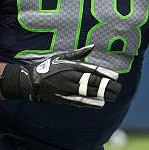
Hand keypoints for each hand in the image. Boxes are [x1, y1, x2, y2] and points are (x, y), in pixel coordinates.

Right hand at [0, 44, 121, 107]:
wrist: (30, 81)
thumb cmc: (47, 67)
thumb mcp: (61, 56)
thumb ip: (78, 53)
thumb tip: (91, 46)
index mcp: (71, 66)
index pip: (91, 70)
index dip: (104, 74)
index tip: (116, 76)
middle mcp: (70, 78)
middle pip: (92, 82)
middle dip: (106, 85)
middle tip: (118, 88)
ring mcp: (67, 89)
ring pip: (87, 92)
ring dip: (101, 95)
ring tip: (113, 96)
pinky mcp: (63, 98)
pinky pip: (79, 101)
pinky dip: (90, 102)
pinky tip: (100, 104)